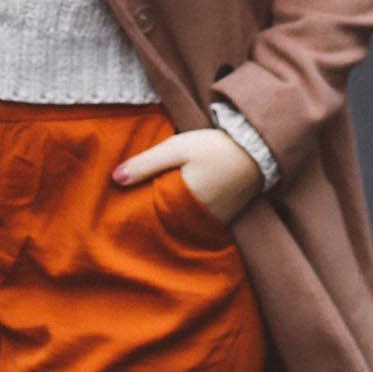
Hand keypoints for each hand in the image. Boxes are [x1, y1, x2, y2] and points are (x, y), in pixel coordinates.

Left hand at [111, 127, 262, 225]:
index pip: (151, 216)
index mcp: (183, 204)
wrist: (258, 148)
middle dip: (153, 216)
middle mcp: (199, 219)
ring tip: (161, 204)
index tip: (125, 204)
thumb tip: (114, 179)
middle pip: (167, 223)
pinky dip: (190, 217)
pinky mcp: (226, 219)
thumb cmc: (214, 147)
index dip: (138, 209)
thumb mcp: (176, 148)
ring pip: (184, 224)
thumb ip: (145, 164)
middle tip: (139, 205)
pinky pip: (201, 223)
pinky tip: (185, 204)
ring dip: (172, 218)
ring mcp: (215, 222)